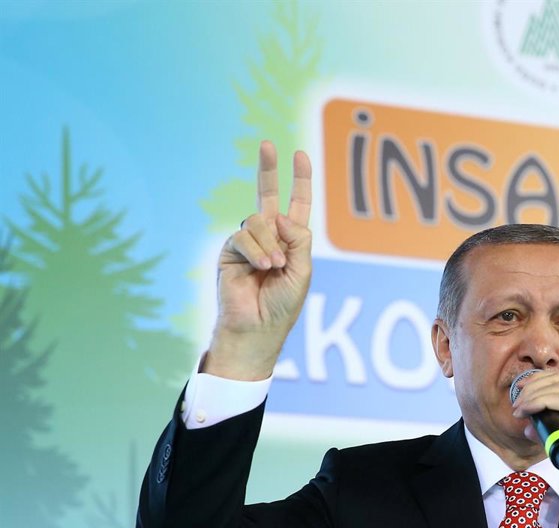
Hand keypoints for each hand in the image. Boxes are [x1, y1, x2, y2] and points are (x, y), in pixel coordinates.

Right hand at [205, 141, 312, 379]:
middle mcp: (269, 237)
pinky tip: (261, 268)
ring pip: (259, 221)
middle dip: (269, 170)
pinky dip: (256, 251)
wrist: (257, 327)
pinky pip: (244, 236)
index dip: (300, 182)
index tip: (301, 156)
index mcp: (291, 241)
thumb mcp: (302, 271)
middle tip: (269, 144)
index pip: (296, 205)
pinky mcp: (230, 250)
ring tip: (273, 269)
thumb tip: (279, 215)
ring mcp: (248, 242)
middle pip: (269, 195)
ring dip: (270, 244)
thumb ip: (298, 240)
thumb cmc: (282, 305)